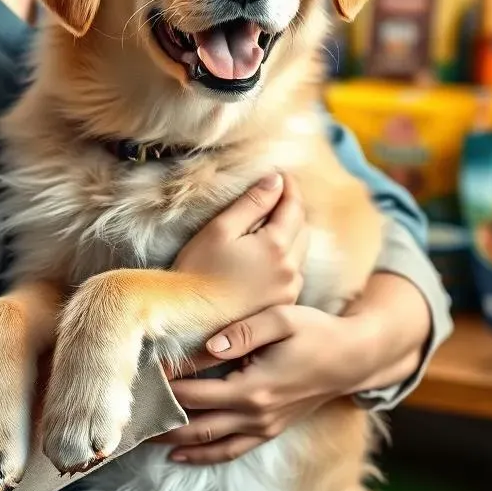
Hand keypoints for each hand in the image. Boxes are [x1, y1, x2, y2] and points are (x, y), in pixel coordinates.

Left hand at [156, 274, 432, 464]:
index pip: (194, 393)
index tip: (139, 373)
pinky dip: (202, 456)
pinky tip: (178, 454)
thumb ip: (243, 332)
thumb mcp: (281, 319)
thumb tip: (209, 344)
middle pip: (194, 424)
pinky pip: (230, 451)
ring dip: (173, 442)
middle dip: (160, 418)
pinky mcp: (268, 430)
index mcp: (254, 388)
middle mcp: (255, 415)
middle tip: (128, 409)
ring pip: (208, 444)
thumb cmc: (315, 331)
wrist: (349, 359)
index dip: (164, 386)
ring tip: (141, 434)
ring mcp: (262, 427)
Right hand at [172, 172, 306, 316]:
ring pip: (301, 250)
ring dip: (290, 232)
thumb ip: (252, 203)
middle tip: (274, 194)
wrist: (189, 317)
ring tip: (269, 222)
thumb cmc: (197, 271)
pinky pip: (294, 272)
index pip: (294, 206)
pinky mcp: (283, 305)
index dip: (289, 185)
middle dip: (291, 207)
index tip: (280, 173)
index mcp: (277, 247)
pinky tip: (266, 254)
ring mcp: (289, 290)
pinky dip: (286, 256)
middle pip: (302, 227)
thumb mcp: (221, 229)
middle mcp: (290, 270)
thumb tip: (276, 180)